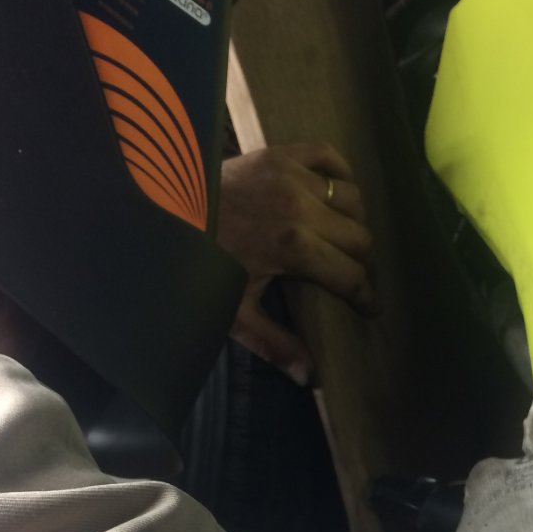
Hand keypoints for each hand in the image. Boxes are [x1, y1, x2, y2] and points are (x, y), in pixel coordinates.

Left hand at [217, 143, 375, 384]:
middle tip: (354, 277)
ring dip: (355, 223)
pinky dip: (341, 173)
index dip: (366, 296)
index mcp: (295, 248)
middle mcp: (303, 208)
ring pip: (353, 200)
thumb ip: (274, 343)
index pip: (352, 276)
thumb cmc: (201, 265)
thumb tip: (309, 377)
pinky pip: (329, 156)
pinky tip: (336, 193)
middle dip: (364, 264)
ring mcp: (293, 175)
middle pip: (362, 238)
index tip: (369, 307)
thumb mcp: (234, 311)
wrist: (163, 213)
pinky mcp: (281, 154)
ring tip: (345, 241)